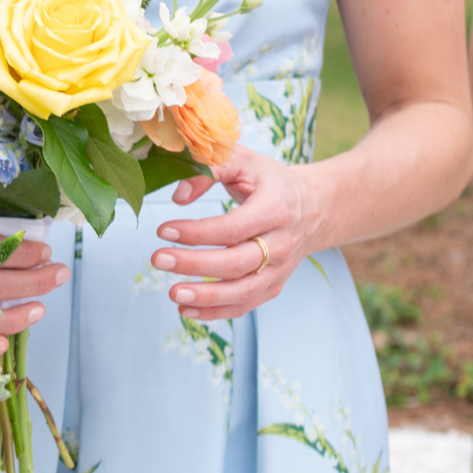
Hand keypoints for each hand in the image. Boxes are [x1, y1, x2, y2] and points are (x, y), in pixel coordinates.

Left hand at [153, 145, 329, 321]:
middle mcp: (281, 243)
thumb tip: (178, 196)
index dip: (197, 232)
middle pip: (237, 263)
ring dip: (206, 297)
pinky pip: (246, 304)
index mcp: (275, 209)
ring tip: (173, 294)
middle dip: (195, 264)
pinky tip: (187, 310)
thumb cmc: (270, 181)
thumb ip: (210, 169)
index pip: (233, 228)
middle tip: (157, 259)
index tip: (162, 229)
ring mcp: (279, 269)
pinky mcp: (274, 285)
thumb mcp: (244, 161)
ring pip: (243, 291)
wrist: (315, 206)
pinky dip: (217, 312)